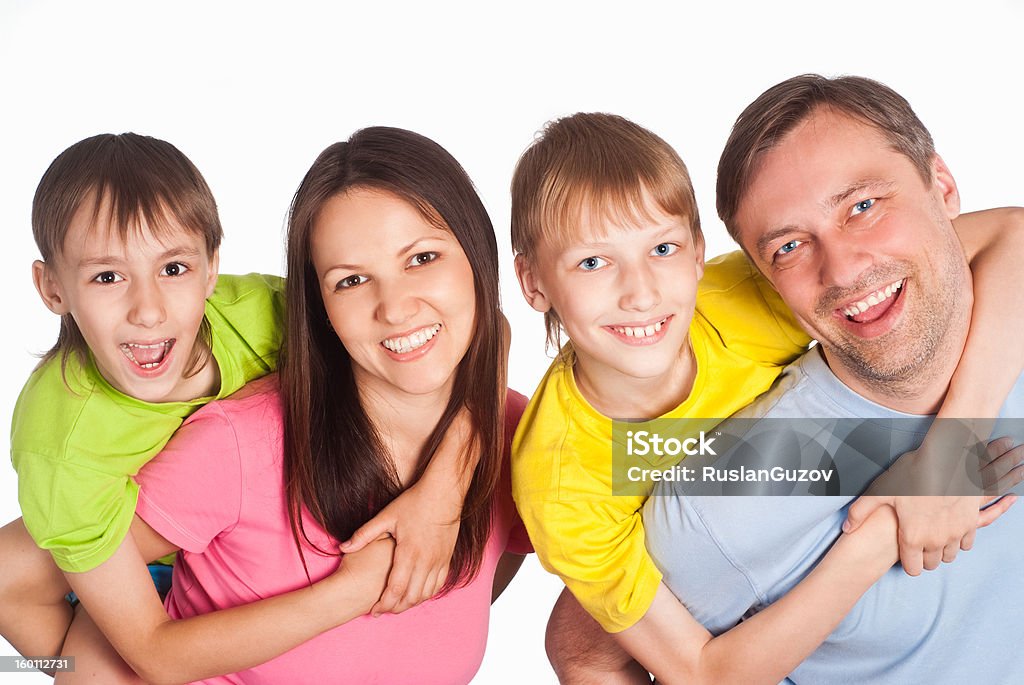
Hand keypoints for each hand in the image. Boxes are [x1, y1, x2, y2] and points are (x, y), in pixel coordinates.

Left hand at [339, 479, 461, 615]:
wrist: (445, 491)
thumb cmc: (415, 502)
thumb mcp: (387, 516)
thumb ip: (364, 534)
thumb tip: (342, 546)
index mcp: (409, 552)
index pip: (395, 589)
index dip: (384, 604)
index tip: (373, 610)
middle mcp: (426, 561)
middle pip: (411, 597)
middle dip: (396, 608)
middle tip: (383, 610)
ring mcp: (439, 560)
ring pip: (426, 594)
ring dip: (411, 603)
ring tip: (397, 604)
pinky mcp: (448, 558)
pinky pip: (438, 585)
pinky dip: (426, 594)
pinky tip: (416, 593)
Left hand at [845, 437, 1020, 574]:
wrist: (945, 459)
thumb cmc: (911, 474)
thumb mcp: (880, 491)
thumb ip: (860, 512)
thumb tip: (847, 528)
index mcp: (913, 538)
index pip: (913, 569)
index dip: (907, 563)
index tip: (904, 552)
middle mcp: (936, 541)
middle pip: (931, 565)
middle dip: (923, 557)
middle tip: (916, 543)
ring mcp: (956, 534)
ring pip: (949, 556)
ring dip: (941, 550)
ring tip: (931, 535)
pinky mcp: (971, 524)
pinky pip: (966, 544)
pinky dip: (958, 540)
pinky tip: (947, 528)